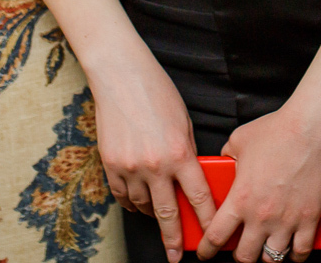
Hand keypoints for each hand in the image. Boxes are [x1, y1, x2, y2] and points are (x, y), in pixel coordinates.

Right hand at [91, 54, 217, 262]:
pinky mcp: (111, 164)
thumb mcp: (183, 123)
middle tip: (175, 256)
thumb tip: (189, 178)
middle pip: (168, 212)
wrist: (121, 76)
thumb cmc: (157, 93)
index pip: (199, 197)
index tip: (210, 238)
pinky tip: (137, 204)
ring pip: (143, 205)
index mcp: (180, 153)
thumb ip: (186, 153)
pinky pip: (122, 195)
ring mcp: (131, 167)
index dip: (206, 222)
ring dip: (152, 214)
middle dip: (173, 238)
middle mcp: (155, 165)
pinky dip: (131, 203)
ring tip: (159, 218)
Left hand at [196, 104, 320, 262]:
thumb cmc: (278, 131)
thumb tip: (224, 161)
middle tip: (240, 250)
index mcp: (240, 198)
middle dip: (239, 257)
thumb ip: (227, 156)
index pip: (216, 236)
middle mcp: (261, 216)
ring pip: (271, 259)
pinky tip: (291, 252)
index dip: (207, 250)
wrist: (312, 129)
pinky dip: (295, 257)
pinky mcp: (309, 219)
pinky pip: (301, 252)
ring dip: (266, 257)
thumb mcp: (239, 140)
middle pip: (244, 256)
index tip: (206, 253)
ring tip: (265, 250)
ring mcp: (286, 221)